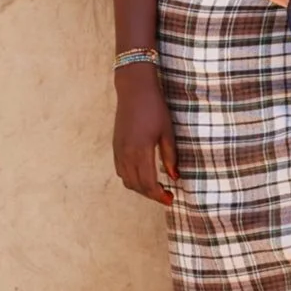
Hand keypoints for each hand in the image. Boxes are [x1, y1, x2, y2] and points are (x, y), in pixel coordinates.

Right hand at [114, 66, 178, 205]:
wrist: (135, 90)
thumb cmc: (155, 108)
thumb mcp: (168, 131)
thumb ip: (170, 156)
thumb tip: (175, 177)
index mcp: (141, 150)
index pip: (148, 183)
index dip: (159, 195)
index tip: (170, 199)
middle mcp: (126, 153)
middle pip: (136, 185)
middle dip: (151, 195)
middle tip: (166, 196)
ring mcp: (118, 150)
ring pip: (126, 180)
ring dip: (140, 189)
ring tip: (156, 188)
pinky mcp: (115, 146)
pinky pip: (120, 171)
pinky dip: (131, 179)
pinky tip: (143, 176)